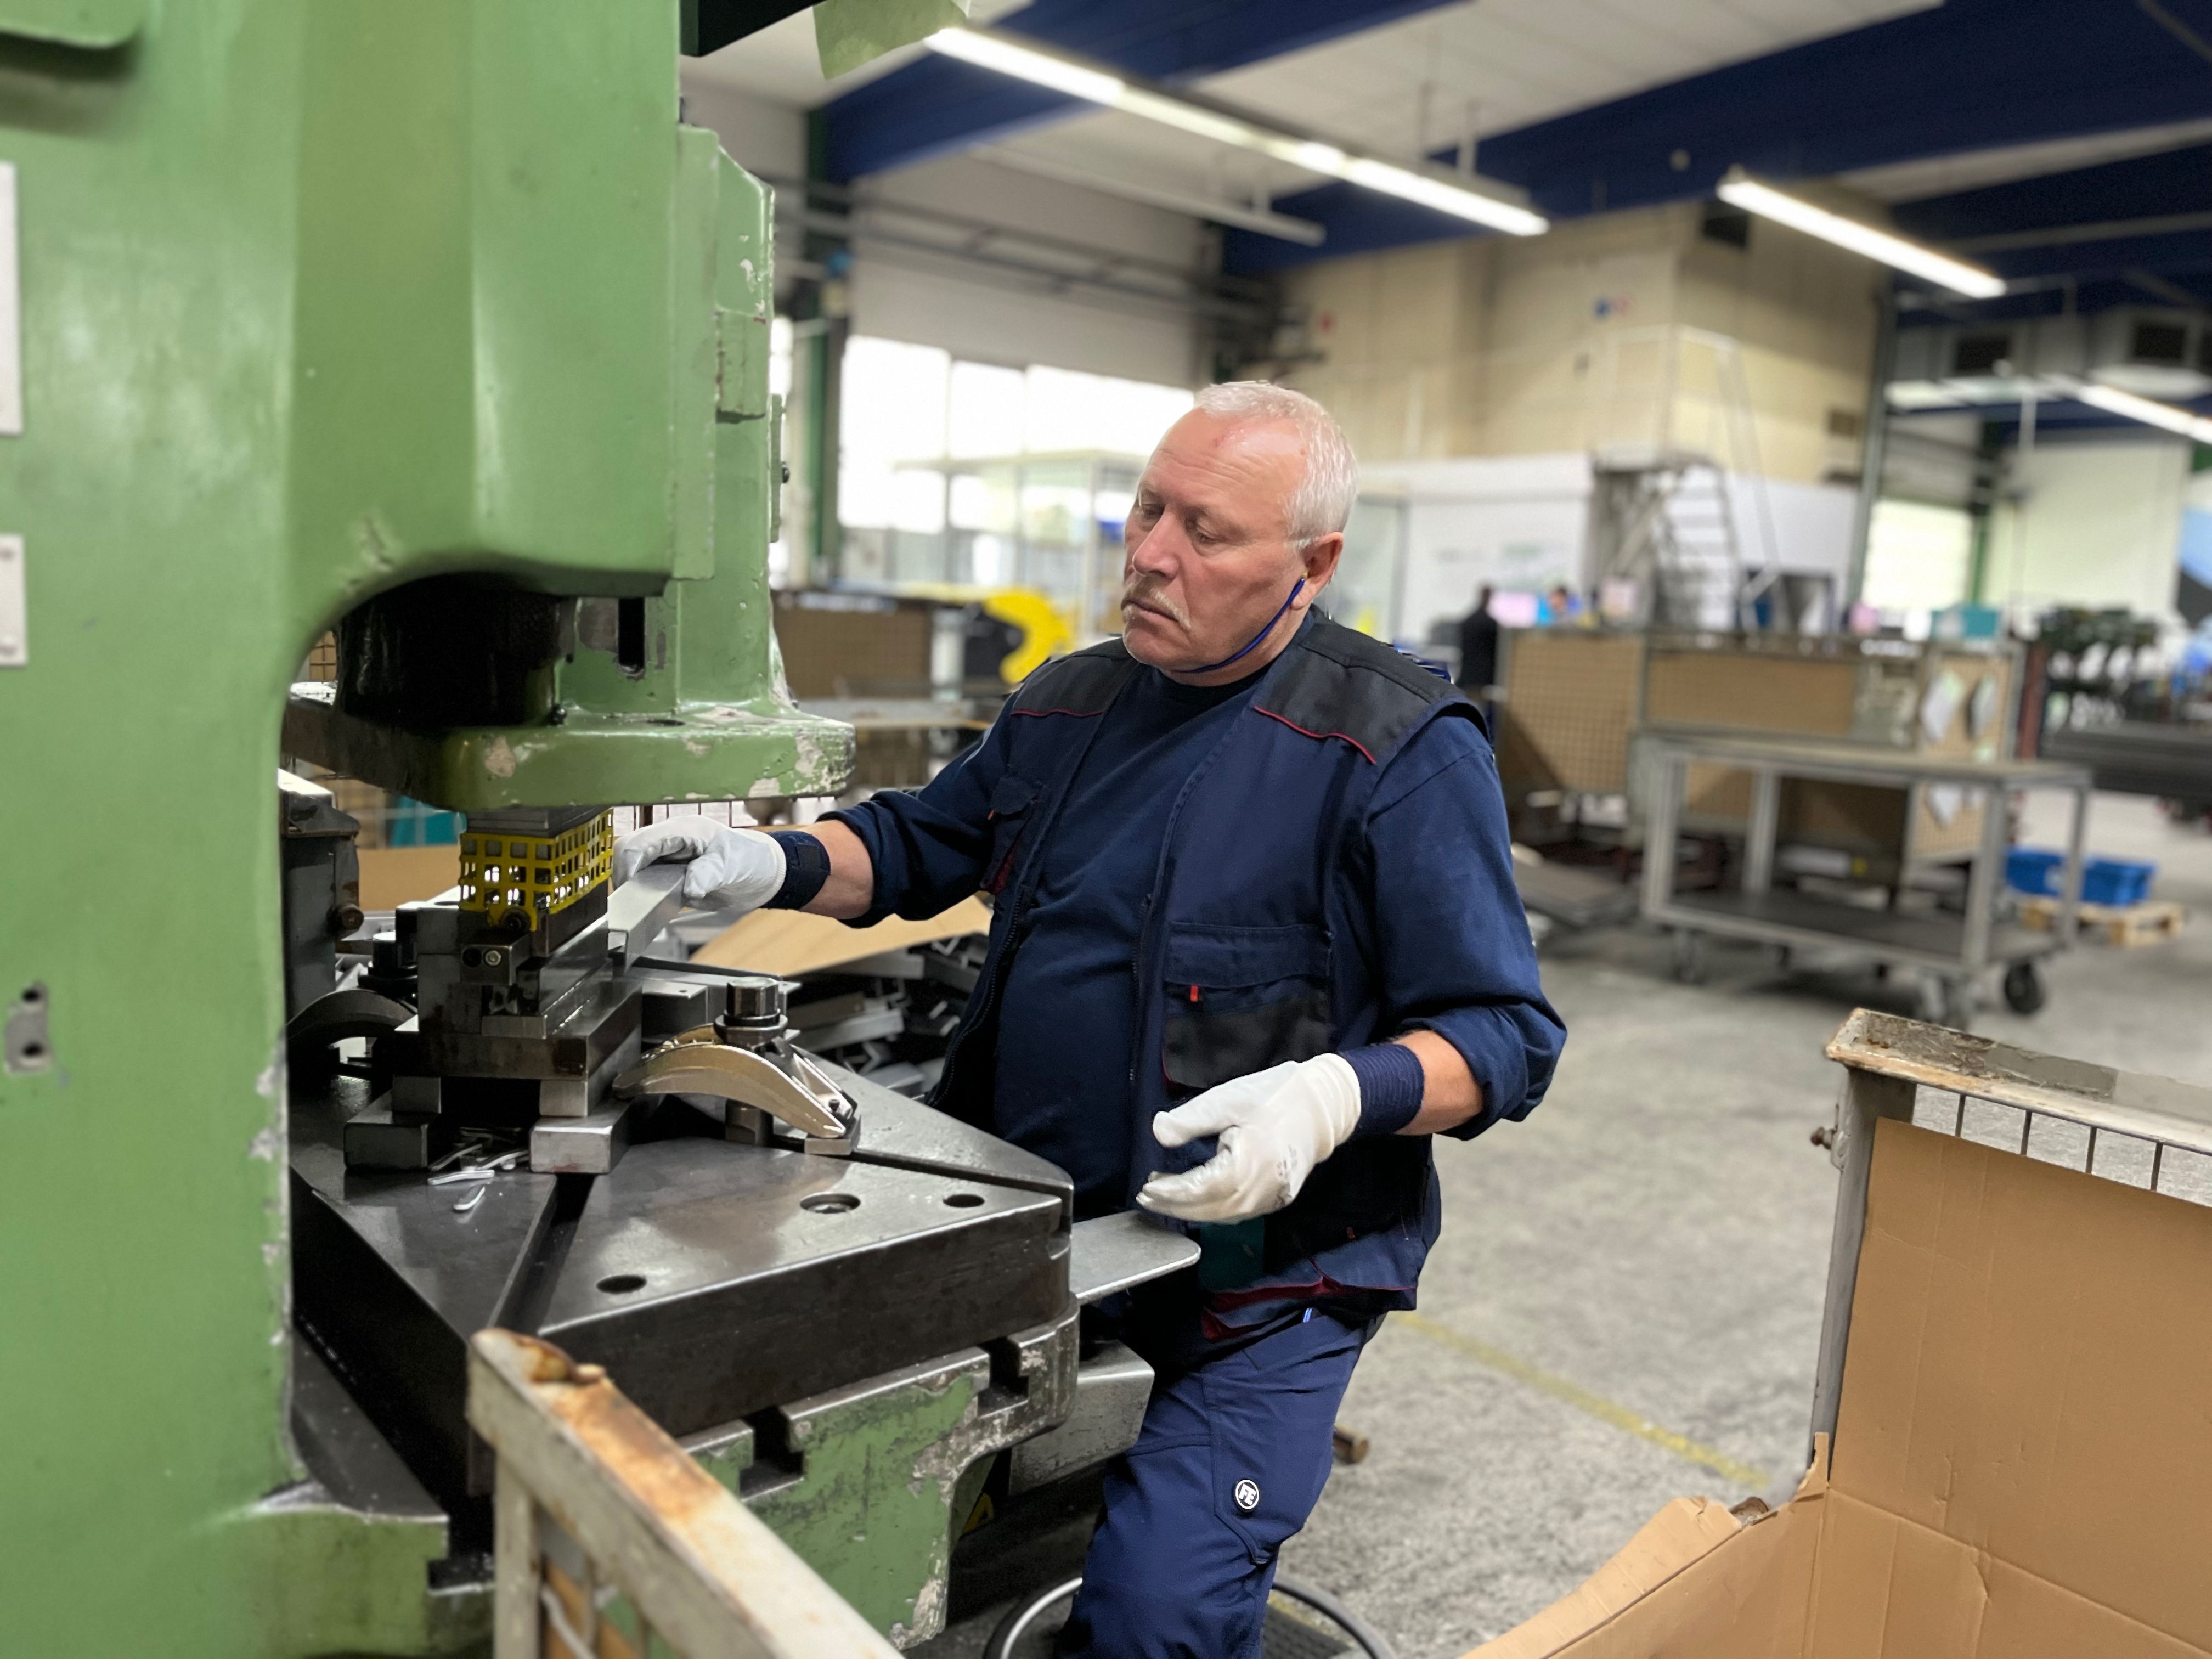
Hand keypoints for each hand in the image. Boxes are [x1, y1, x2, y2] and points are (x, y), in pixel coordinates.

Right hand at [610, 815, 786, 912]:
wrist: (762, 875)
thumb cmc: (752, 861)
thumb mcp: (734, 866)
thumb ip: (710, 874)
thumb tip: (688, 888)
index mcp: (683, 831)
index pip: (638, 843)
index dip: (628, 866)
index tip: (630, 890)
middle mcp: (670, 841)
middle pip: (627, 854)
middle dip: (626, 878)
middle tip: (634, 905)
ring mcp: (668, 858)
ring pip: (633, 870)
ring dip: (633, 889)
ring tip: (642, 908)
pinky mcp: (669, 876)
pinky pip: (646, 885)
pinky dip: (644, 897)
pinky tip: (652, 909)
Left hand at [1136, 1054, 1361, 1223]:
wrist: (1324, 1105)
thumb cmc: (1277, 1097)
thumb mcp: (1227, 1099)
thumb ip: (1190, 1119)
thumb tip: (1158, 1132)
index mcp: (1246, 1166)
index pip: (1197, 1191)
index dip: (1169, 1193)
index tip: (1146, 1189)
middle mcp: (1260, 1191)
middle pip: (1209, 1211)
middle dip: (1175, 1208)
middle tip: (1148, 1198)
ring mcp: (1272, 1198)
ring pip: (1225, 1216)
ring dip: (1194, 1211)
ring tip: (1168, 1198)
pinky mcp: (1279, 1197)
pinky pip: (1241, 1212)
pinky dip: (1216, 1210)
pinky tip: (1201, 1199)